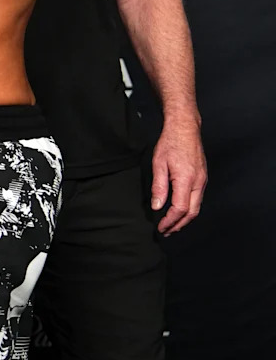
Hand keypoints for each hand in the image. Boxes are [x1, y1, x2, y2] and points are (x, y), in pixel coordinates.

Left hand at [150, 114, 206, 234]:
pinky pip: (197, 198)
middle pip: (192, 212)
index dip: (170, 221)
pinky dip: (189, 209)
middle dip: (179, 224)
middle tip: (166, 231)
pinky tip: (180, 210)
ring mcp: (202, 180)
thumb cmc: (170, 143)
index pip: (180, 208)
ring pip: (196, 206)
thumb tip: (157, 206)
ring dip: (184, 218)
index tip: (161, 227)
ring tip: (172, 225)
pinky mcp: (202, 177)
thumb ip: (158, 187)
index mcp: (186, 180)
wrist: (185, 128)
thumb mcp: (158, 164)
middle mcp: (198, 182)